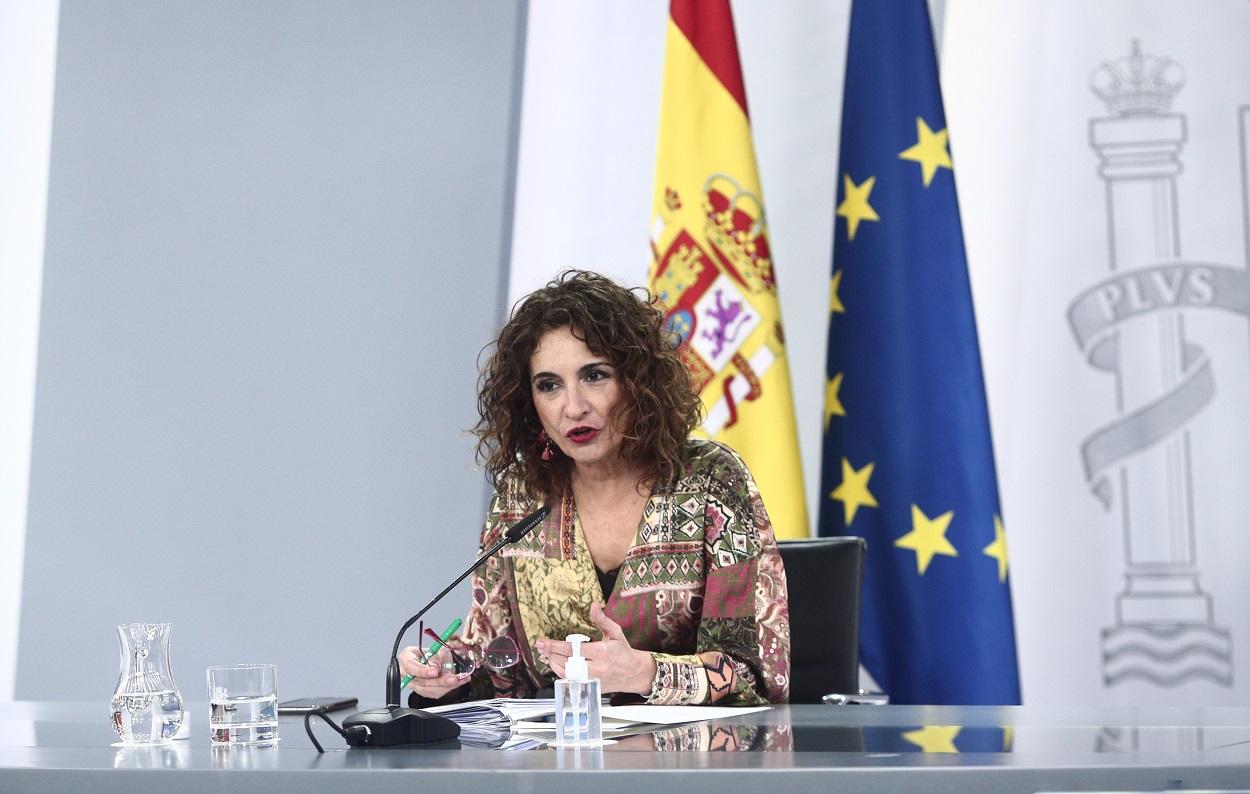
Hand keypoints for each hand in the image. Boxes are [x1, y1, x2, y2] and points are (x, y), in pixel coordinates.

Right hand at [397, 644, 469, 699]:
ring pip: (429, 690)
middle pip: (422, 682)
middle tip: (452, 678)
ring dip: (446, 686)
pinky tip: (458, 682)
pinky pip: (435, 693)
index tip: (434, 672)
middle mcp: (408, 674)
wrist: (429, 658)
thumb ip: (435, 656)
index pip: (411, 667)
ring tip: (459, 680)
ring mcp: (415, 684)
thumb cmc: (429, 652)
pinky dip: (448, 688)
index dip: (423, 671)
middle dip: (440, 681)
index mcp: (406, 658)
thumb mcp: (433, 648)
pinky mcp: (424, 691)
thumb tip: (437, 667)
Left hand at [537, 602, 655, 694]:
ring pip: (567, 674)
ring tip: (546, 654)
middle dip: (551, 654)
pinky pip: (571, 681)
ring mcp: (593, 680)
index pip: (574, 650)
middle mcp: (597, 668)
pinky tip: (556, 664)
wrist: (634, 673)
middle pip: (567, 663)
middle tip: (540, 647)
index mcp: (602, 652)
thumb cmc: (623, 651)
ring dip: (553, 664)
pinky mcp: (591, 687)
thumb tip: (594, 604)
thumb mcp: (615, 632)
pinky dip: (561, 673)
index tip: (542, 642)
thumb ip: (602, 620)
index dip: (555, 646)